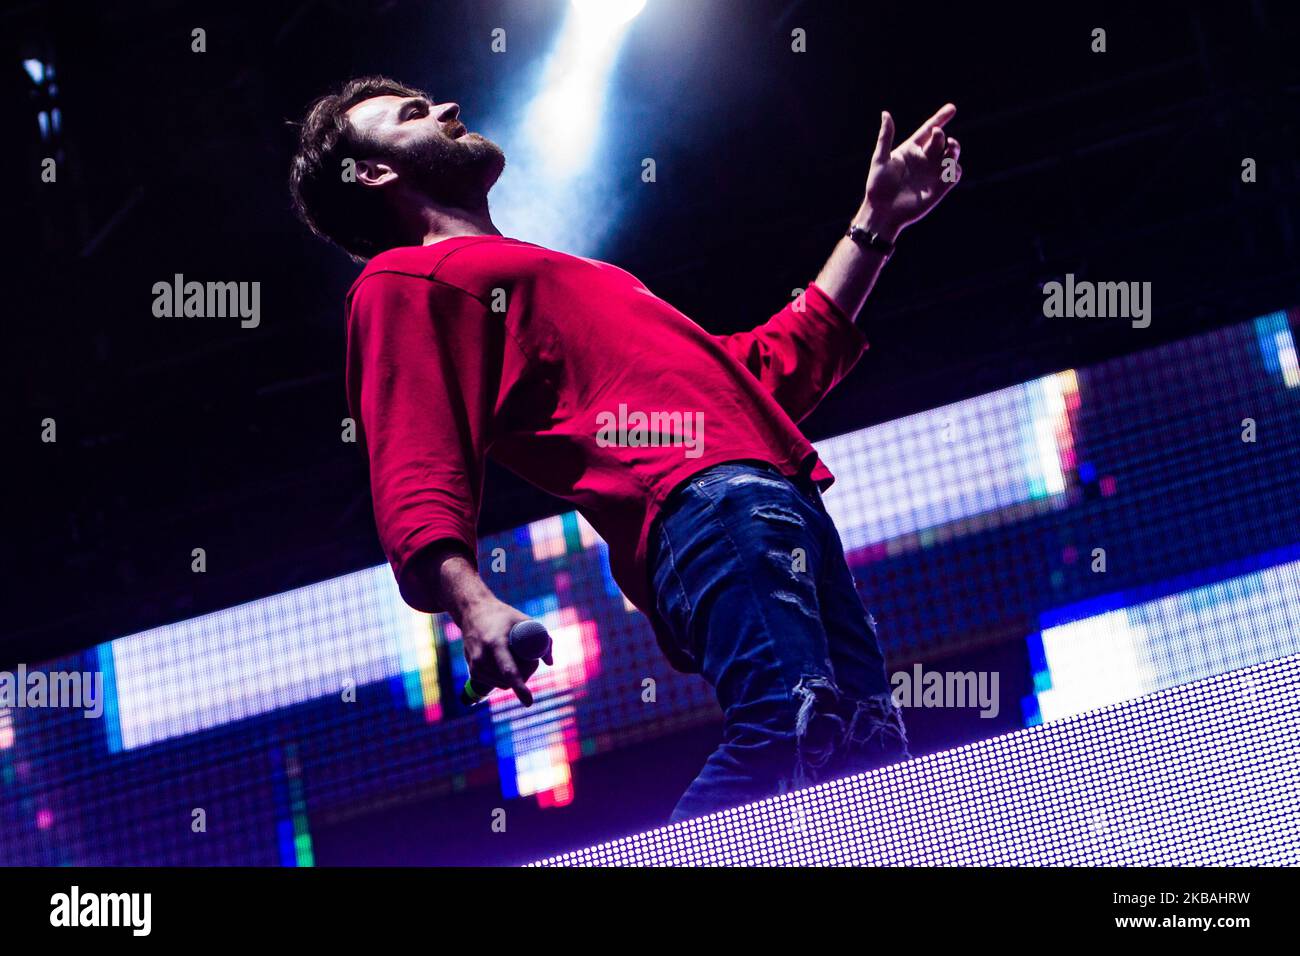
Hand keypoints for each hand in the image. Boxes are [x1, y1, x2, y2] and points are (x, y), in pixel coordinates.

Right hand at [458, 598, 545, 705]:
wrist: (472, 612)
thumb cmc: (503, 616)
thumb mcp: (524, 620)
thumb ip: (543, 639)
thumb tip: (549, 664)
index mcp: (495, 643)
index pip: (508, 670)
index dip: (520, 687)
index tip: (529, 702)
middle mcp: (482, 657)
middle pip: (511, 680)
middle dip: (526, 673)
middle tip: (530, 656)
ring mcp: (475, 665)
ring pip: (504, 685)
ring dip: (515, 677)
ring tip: (516, 656)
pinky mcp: (473, 671)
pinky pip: (496, 684)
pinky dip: (505, 678)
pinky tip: (506, 662)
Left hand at [859, 103, 961, 238]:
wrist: (883, 212)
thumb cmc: (878, 187)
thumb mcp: (880, 159)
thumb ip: (886, 137)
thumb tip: (885, 114)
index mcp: (911, 150)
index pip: (929, 130)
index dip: (940, 118)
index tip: (952, 108)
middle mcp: (924, 159)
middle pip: (941, 141)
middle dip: (943, 136)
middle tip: (937, 136)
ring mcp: (932, 173)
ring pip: (952, 155)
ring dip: (954, 149)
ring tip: (950, 148)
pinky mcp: (940, 188)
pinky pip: (955, 174)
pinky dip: (956, 168)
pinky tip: (950, 168)